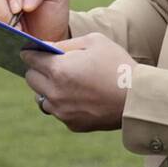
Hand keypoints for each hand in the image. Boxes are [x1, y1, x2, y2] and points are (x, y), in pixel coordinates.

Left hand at [21, 33, 136, 131]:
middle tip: (51, 65)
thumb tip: (45, 47)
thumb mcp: (93, 42)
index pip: (30, 59)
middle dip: (37, 70)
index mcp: (58, 70)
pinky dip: (61, 103)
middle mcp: (55, 93)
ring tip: (64, 82)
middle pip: (31, 79)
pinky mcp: (71, 124)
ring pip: (41, 98)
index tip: (31, 51)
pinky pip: (57, 111)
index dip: (30, 53)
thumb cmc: (117, 64)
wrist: (137, 98)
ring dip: (47, 88)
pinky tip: (77, 96)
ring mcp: (62, 112)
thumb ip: (65, 44)